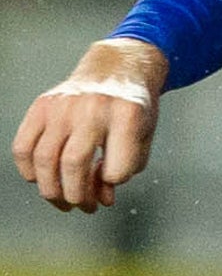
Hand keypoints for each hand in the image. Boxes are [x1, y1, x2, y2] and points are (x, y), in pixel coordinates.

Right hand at [13, 37, 167, 212]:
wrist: (117, 69)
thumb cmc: (132, 108)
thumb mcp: (144, 136)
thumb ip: (125, 169)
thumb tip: (100, 199)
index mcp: (128, 114)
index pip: (117, 168)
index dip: (114, 183)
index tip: (112, 181)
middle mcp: (93, 108)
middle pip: (74, 164)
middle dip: (76, 196)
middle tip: (82, 206)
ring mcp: (63, 106)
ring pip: (45, 159)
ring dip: (51, 190)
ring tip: (63, 201)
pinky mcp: (42, 106)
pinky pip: (23, 146)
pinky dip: (27, 170)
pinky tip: (39, 179)